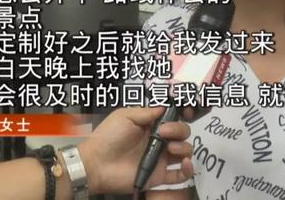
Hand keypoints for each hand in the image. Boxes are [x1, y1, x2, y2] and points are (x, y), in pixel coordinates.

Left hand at [77, 107, 193, 193]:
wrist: (96, 163)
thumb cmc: (108, 137)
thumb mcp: (124, 116)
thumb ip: (146, 112)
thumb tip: (164, 107)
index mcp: (151, 126)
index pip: (173, 118)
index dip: (181, 114)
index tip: (184, 111)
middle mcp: (159, 141)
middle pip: (182, 133)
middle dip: (179, 130)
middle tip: (163, 132)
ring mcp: (160, 159)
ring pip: (185, 151)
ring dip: (184, 147)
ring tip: (171, 148)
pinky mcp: (159, 176)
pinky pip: (181, 175)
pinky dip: (188, 169)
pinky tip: (184, 163)